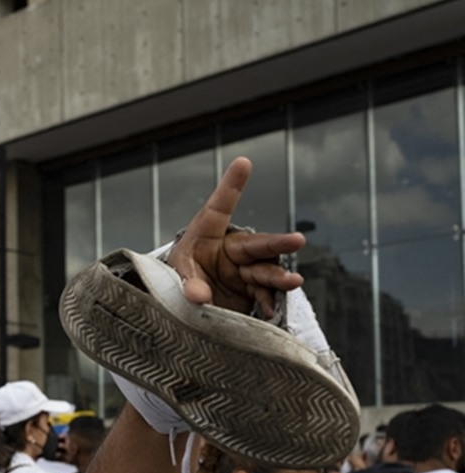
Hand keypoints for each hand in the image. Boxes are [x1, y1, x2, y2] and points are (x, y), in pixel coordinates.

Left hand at [167, 157, 305, 316]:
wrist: (184, 302)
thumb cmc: (177, 278)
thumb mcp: (176, 278)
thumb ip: (187, 284)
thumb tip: (198, 297)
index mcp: (206, 234)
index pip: (219, 208)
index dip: (231, 186)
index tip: (243, 162)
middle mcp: (230, 249)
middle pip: (257, 244)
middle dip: (278, 242)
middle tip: (297, 241)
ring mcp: (243, 269)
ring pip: (265, 269)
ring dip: (278, 277)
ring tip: (292, 282)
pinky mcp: (250, 289)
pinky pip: (263, 293)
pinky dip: (268, 301)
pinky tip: (269, 310)